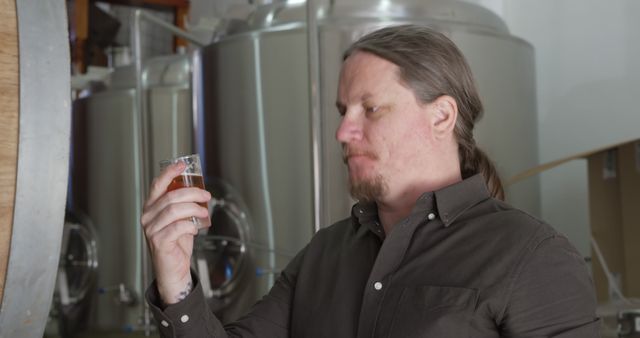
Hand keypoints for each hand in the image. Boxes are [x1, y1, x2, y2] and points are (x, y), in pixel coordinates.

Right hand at [141, 162, 210, 304]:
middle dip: (192, 193)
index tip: (182, 165)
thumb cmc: (177, 243)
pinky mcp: (158, 242)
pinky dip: (190, 225)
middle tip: (206, 195)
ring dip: (193, 209)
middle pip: (170, 197)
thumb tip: (200, 190)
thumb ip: (185, 205)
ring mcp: (151, 230)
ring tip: (204, 212)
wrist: (174, 270)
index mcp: (151, 208)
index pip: (157, 185)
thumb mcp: (182, 219)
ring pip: (174, 210)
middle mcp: (148, 217)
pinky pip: (177, 227)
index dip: (169, 173)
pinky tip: (195, 228)